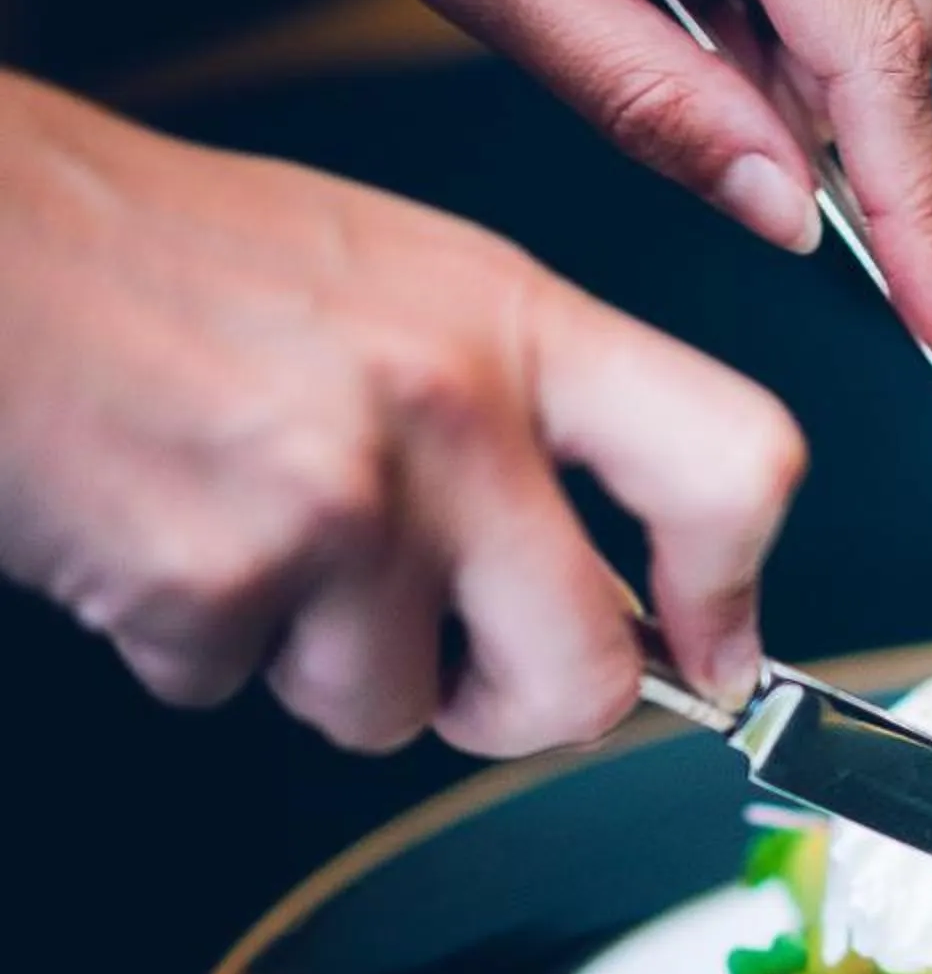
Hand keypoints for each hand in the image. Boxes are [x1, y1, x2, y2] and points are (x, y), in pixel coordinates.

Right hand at [0, 75, 802, 752]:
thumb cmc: (165, 262)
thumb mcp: (400, 287)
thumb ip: (527, 422)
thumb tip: (626, 592)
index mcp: (514, 320)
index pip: (733, 465)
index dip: (734, 596)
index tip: (712, 654)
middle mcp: (449, 403)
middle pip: (587, 673)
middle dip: (515, 712)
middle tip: (452, 671)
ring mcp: (337, 496)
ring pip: (394, 711)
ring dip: (314, 665)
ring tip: (244, 531)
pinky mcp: (216, 576)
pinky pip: (242, 695)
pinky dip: (192, 648)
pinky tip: (156, 532)